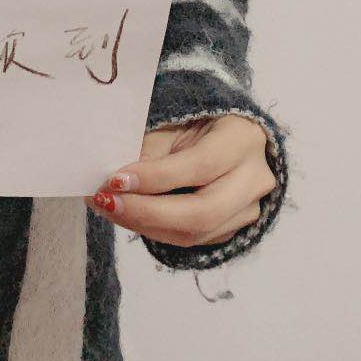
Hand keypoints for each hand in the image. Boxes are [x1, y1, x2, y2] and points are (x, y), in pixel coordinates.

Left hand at [83, 113, 276, 248]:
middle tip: (106, 201)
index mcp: (242, 138)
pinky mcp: (234, 229)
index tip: (115, 179)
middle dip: (147, 212)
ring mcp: (249, 208)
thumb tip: (116, 182)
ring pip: (195, 232)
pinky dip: (155, 230)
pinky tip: (129, 215)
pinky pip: (192, 239)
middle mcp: (254, 178)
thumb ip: (151, 150)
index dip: (156, 177)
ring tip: (108, 208)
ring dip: (144, 224)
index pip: (200, 165)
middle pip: (202, 211)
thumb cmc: (196, 121)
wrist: (227, 135)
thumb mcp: (174, 121)